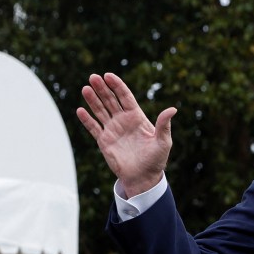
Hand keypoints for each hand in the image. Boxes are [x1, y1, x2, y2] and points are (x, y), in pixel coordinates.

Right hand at [76, 73, 176, 197]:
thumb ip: (164, 125)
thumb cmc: (156, 160)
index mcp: (137, 117)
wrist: (143, 177)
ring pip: (100, 111)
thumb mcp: (163, 142)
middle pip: (110, 100)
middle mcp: (123, 121)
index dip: (117, 85)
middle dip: (102, 88)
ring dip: (92, 100)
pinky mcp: (104, 141)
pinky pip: (93, 128)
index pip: (125, 97)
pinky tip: (80, 111)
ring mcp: (113, 130)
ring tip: (85, 88)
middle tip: (93, 77)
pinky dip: (87, 120)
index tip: (108, 75)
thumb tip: (173, 109)